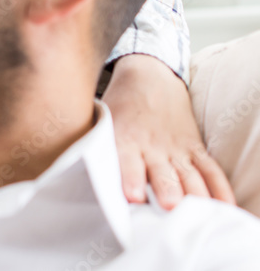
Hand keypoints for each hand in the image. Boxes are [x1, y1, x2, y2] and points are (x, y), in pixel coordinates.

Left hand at [103, 54, 234, 208]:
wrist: (149, 76)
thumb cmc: (119, 105)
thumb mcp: (101, 119)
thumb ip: (91, 144)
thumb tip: (65, 169)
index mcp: (125, 138)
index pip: (128, 161)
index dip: (131, 179)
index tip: (133, 196)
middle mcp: (152, 146)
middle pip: (163, 173)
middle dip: (166, 190)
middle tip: (167, 205)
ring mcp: (176, 147)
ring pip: (189, 175)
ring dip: (193, 194)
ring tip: (194, 210)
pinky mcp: (193, 147)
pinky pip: (210, 169)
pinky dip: (219, 188)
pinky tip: (222, 204)